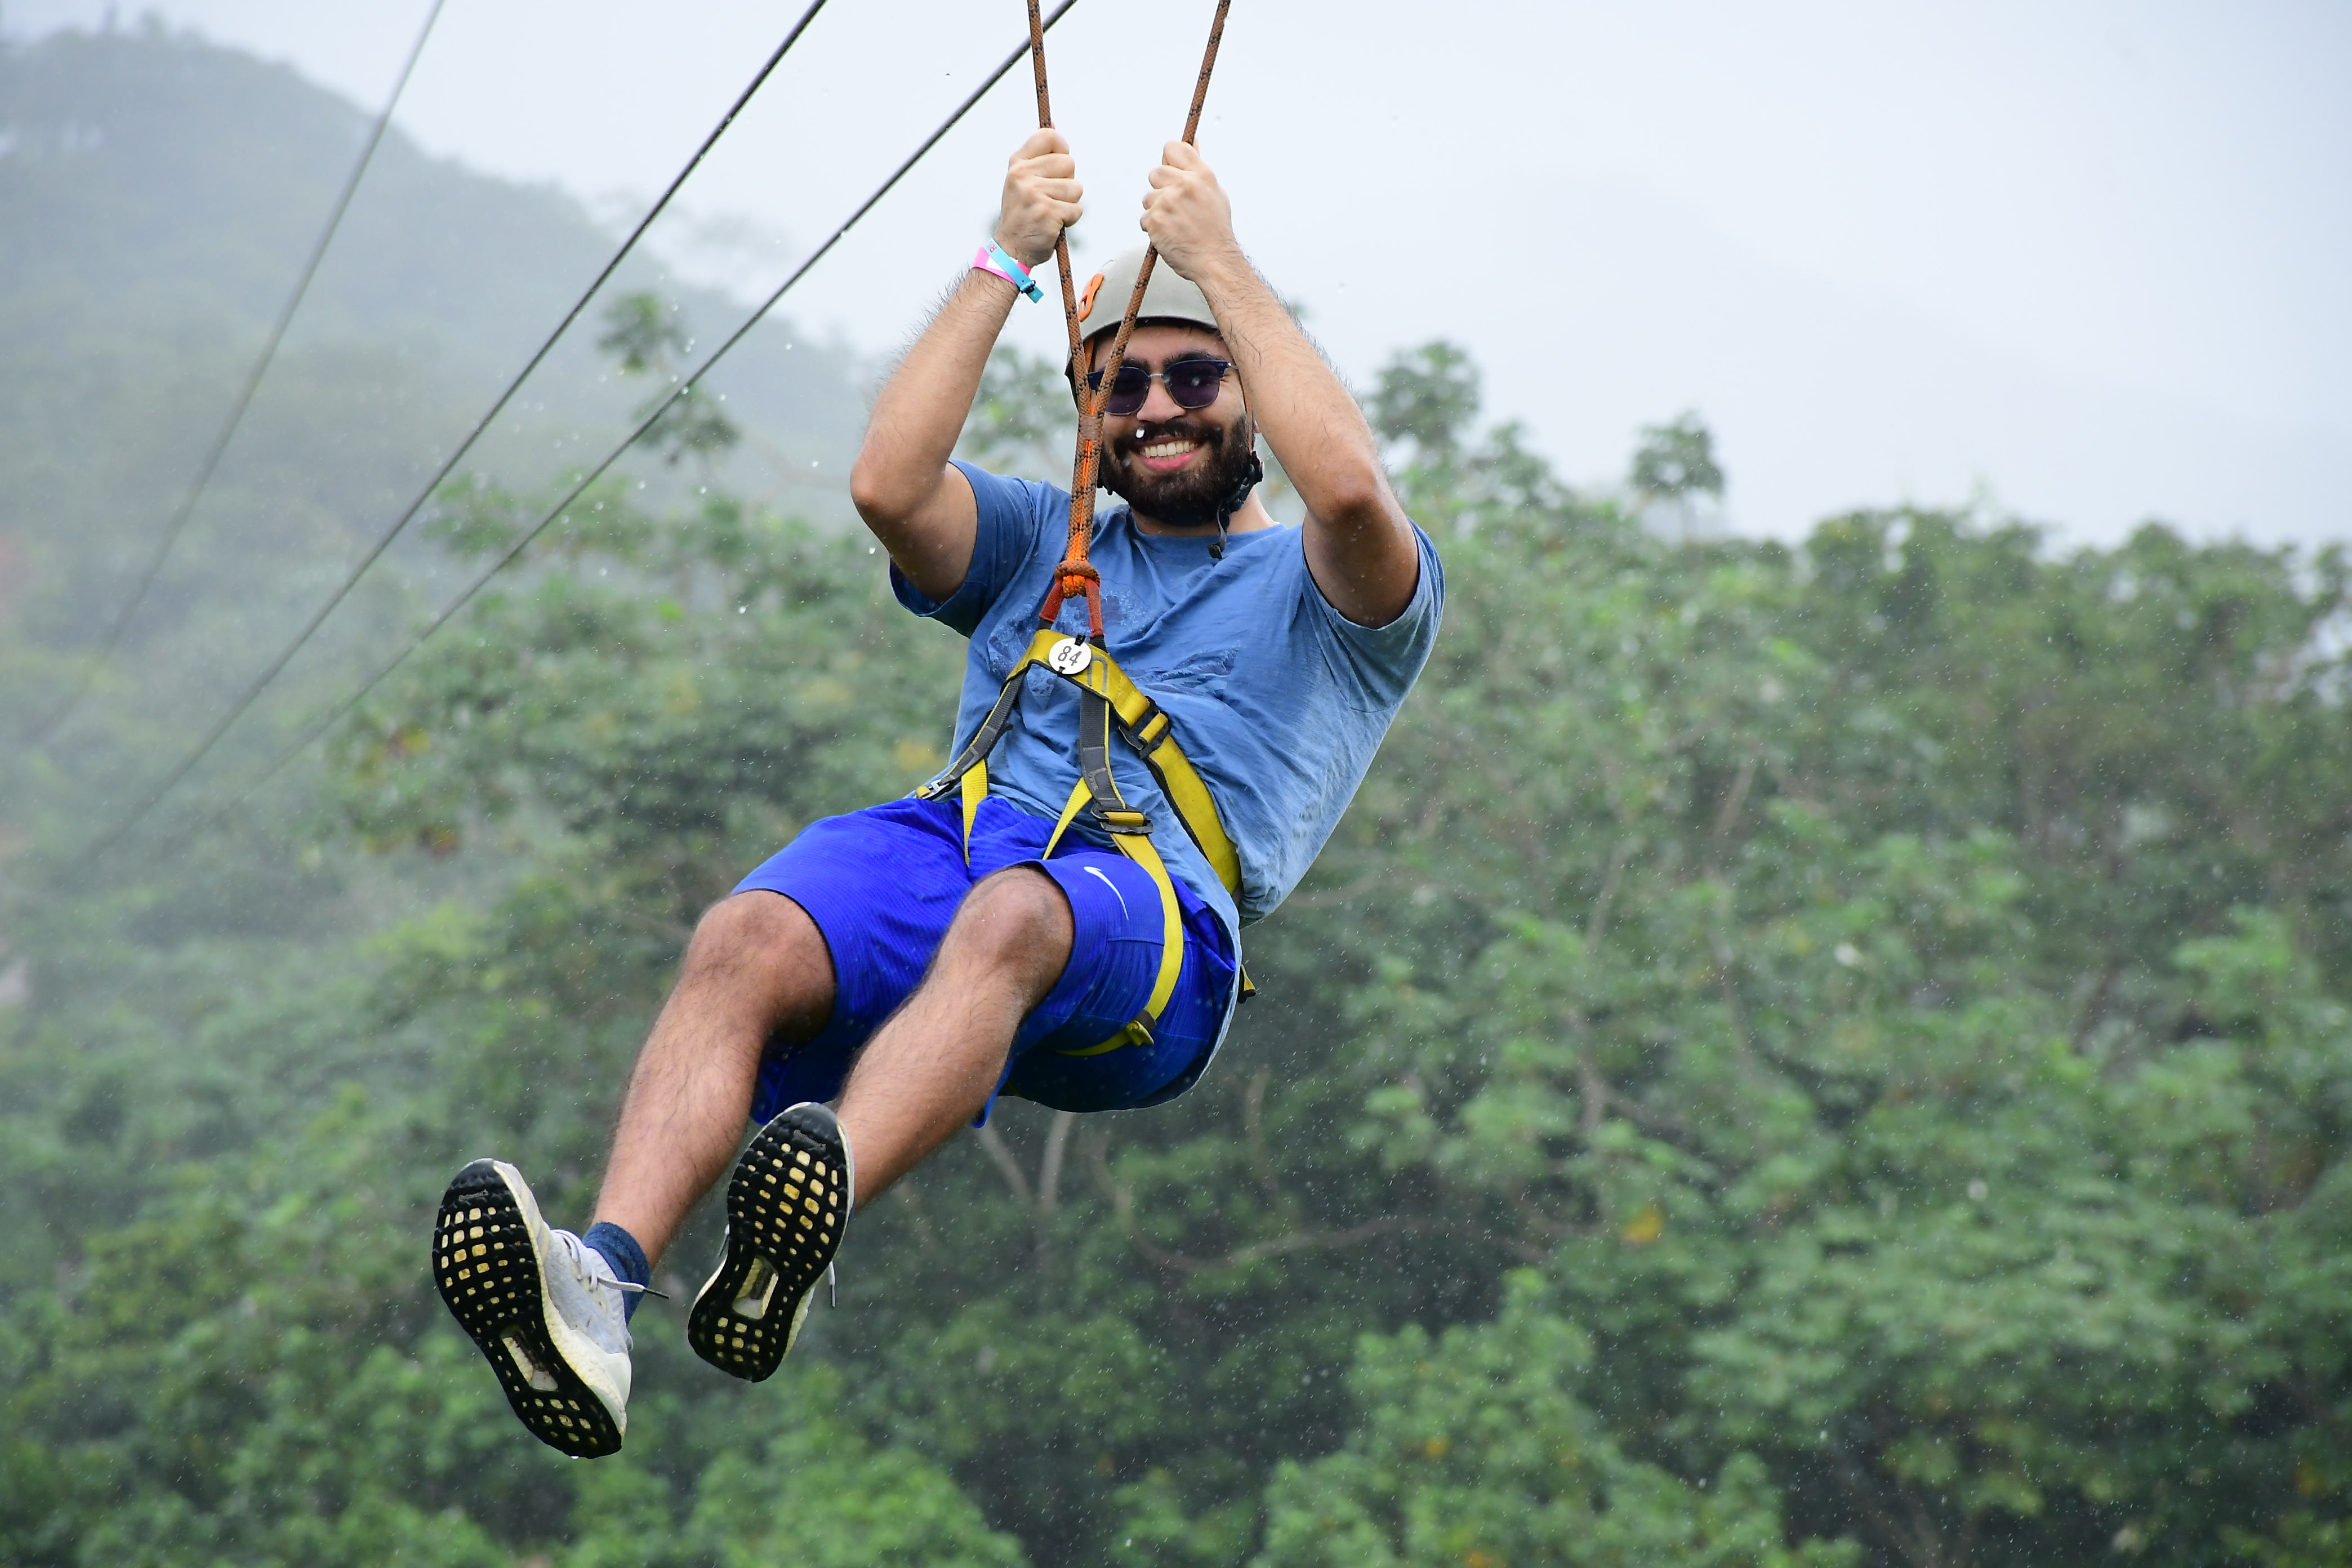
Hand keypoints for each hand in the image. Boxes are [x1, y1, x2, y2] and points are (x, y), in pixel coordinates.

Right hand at [993, 128, 1081, 270]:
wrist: (1010, 250)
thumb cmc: (1023, 214)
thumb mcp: (1023, 180)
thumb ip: (1039, 156)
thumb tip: (1054, 124)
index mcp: (1017, 163)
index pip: (1049, 136)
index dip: (1062, 148)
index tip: (1059, 165)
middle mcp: (1023, 175)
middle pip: (1069, 162)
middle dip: (1068, 182)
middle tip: (1051, 197)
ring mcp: (1034, 193)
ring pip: (1076, 188)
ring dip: (1070, 203)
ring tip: (1051, 212)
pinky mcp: (1047, 212)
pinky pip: (1076, 209)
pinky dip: (1070, 220)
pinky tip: (1053, 224)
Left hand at [1140, 141, 1239, 280]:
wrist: (1215, 261)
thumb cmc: (1215, 229)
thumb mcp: (1214, 191)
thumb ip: (1198, 166)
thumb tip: (1192, 140)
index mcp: (1201, 174)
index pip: (1173, 148)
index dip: (1169, 160)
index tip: (1172, 170)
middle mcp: (1184, 185)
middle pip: (1155, 172)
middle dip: (1161, 188)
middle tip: (1176, 206)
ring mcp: (1167, 202)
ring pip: (1148, 197)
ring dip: (1157, 210)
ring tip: (1176, 224)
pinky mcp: (1154, 220)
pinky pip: (1144, 218)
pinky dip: (1153, 228)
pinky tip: (1170, 234)